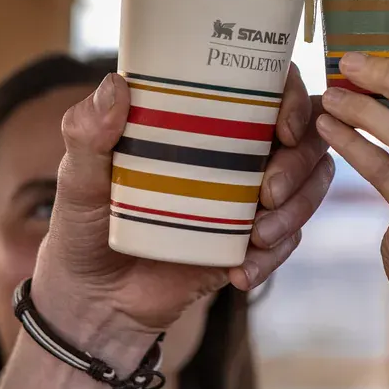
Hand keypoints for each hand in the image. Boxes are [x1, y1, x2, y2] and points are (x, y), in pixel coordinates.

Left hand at [32, 65, 332, 353]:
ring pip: (311, 184)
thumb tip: (115, 85)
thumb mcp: (76, 177)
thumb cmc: (84, 225)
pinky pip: (290, 237)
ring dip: (298, 209)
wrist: (94, 302)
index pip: (269, 87)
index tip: (283, 127)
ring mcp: (249, 195)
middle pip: (306, 136)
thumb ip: (87, 132)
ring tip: (257, 237)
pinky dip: (275, 255)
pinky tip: (241, 271)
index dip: (292, 99)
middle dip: (301, 162)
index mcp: (203, 118)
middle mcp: (236, 149)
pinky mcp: (252, 240)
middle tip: (269, 192)